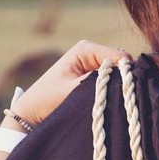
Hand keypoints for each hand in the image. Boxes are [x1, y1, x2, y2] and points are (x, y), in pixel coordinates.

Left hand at [11, 41, 132, 125]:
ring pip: (119, 72)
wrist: (32, 111)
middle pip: (122, 63)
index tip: (125, 90)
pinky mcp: (93, 74)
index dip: (126, 72)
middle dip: (123, 78)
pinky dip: (113, 88)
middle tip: (118, 97)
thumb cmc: (48, 99)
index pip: (120, 56)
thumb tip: (124, 77)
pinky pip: (112, 78)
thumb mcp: (75, 90)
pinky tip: (107, 98)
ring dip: (118, 84)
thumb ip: (99, 81)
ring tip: (109, 99)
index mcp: (86, 48)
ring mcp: (93, 62)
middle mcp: (91, 51)